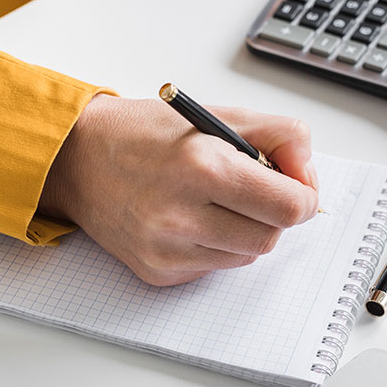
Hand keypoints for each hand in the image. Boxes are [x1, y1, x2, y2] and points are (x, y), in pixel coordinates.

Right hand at [38, 94, 319, 285]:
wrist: (79, 159)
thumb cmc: (147, 134)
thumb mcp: (219, 114)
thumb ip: (279, 136)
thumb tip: (307, 174)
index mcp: (204, 168)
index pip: (290, 207)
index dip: (304, 196)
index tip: (296, 186)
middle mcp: (182, 215)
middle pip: (272, 237)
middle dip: (274, 213)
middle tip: (255, 189)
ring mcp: (167, 250)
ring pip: (247, 256)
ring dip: (247, 230)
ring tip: (219, 200)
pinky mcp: (158, 272)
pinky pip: (215, 267)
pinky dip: (218, 244)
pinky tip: (193, 218)